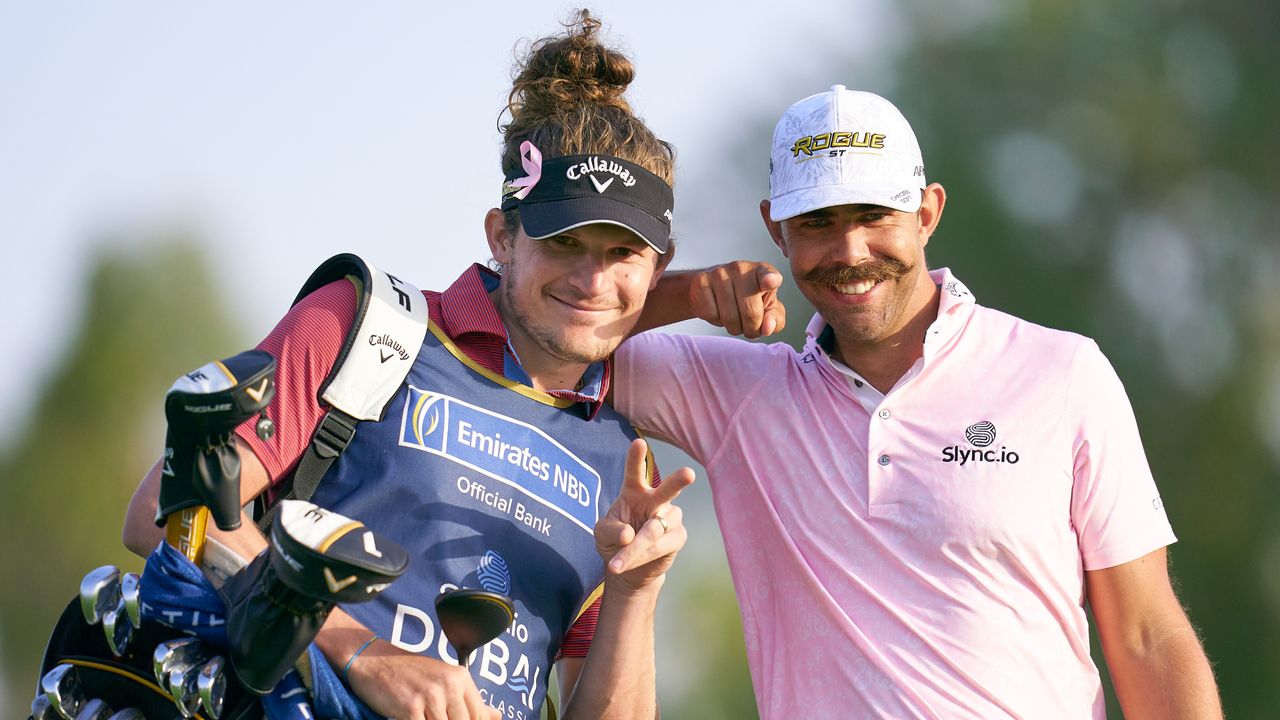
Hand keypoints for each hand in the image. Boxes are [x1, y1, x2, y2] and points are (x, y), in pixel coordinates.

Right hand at [346, 638, 500, 719]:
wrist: (373, 660)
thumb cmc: (409, 673)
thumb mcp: (443, 680)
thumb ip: (469, 700)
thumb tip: (497, 716)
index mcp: (461, 677)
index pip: (479, 716)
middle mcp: (449, 684)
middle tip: (435, 719)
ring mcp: (430, 696)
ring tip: (425, 718)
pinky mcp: (410, 707)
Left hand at [595, 439, 694, 592]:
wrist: (631, 568)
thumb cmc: (615, 542)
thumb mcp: (601, 534)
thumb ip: (610, 530)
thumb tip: (628, 534)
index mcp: (634, 490)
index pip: (635, 471)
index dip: (636, 457)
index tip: (639, 442)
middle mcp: (655, 500)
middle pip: (668, 489)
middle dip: (678, 482)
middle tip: (689, 474)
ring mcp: (670, 517)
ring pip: (655, 530)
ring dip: (635, 549)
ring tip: (618, 564)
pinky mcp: (678, 536)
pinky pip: (661, 546)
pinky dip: (643, 556)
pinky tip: (634, 562)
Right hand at [688, 261, 785, 338]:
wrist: (708, 289)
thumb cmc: (745, 300)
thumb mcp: (766, 308)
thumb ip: (775, 319)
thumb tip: (768, 328)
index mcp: (762, 271)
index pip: (767, 274)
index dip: (770, 279)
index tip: (771, 282)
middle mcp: (741, 268)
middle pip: (751, 312)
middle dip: (751, 329)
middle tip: (749, 326)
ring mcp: (720, 273)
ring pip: (730, 318)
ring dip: (734, 327)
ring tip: (733, 318)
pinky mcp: (701, 282)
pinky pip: (712, 315)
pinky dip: (716, 321)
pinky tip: (718, 311)